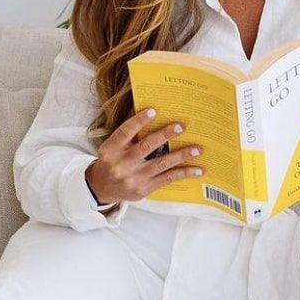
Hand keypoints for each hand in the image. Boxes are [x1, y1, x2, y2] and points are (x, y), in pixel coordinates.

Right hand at [86, 106, 204, 204]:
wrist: (103, 188)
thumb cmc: (112, 161)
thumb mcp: (112, 146)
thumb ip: (128, 133)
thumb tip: (151, 112)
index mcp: (111, 150)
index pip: (125, 132)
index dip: (139, 121)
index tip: (153, 110)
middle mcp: (122, 164)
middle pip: (146, 147)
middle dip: (164, 135)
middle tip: (181, 126)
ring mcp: (134, 178)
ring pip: (161, 164)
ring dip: (181, 155)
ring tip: (197, 148)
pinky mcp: (144, 189)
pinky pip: (167, 179)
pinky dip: (183, 173)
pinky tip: (197, 169)